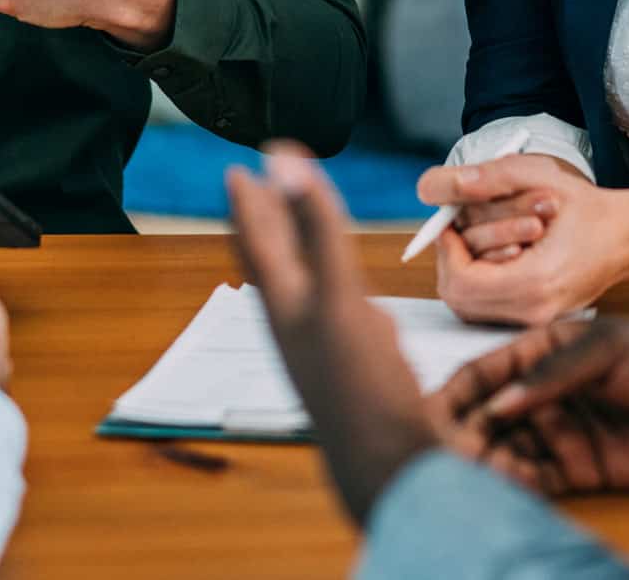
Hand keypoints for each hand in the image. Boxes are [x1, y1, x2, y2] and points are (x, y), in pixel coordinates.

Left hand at [227, 145, 473, 525]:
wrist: (390, 465)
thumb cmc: (360, 387)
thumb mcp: (337, 298)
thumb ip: (315, 230)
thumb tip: (281, 162)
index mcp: (285, 304)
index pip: (257, 240)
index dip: (248, 202)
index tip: (239, 168)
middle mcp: (296, 321)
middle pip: (272, 258)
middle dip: (264, 218)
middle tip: (254, 183)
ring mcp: (322, 342)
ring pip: (298, 280)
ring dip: (292, 245)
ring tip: (289, 221)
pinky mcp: (350, 358)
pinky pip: (330, 302)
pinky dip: (328, 277)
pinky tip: (340, 286)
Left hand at [419, 155, 628, 324]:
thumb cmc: (588, 208)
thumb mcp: (537, 176)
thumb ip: (484, 179)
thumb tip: (430, 187)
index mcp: (537, 282)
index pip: (461, 282)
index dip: (447, 250)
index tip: (451, 223)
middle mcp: (535, 312)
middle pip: (459, 299)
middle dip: (454, 259)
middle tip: (461, 230)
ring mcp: (536, 321)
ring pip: (469, 306)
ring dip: (466, 269)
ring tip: (485, 239)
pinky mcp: (536, 321)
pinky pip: (486, 308)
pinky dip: (481, 280)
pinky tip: (498, 254)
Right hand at [434, 319, 628, 493]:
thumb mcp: (607, 350)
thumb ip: (551, 376)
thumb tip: (499, 405)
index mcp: (542, 352)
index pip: (485, 373)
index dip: (454, 393)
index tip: (426, 412)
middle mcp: (543, 394)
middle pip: (486, 417)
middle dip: (460, 434)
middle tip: (438, 453)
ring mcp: (559, 432)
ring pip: (504, 451)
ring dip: (482, 463)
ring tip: (463, 476)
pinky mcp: (579, 469)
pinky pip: (535, 479)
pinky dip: (514, 485)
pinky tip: (500, 489)